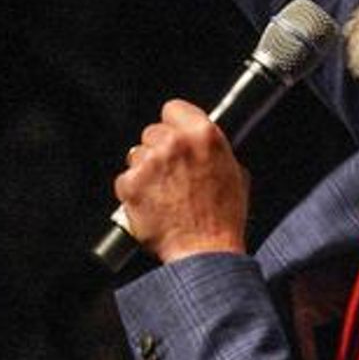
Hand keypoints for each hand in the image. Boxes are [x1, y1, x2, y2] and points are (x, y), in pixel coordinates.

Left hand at [115, 101, 249, 262]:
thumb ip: (213, 150)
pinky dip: (133, 191)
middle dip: (159, 149)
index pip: (173, 108)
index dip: (174, 123)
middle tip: (170, 172)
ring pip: (136, 154)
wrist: (205, 251)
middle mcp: (174, 143)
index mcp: (203, 135)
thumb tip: (200, 144)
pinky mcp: (131, 184)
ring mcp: (150, 163)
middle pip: (152, 131)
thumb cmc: (222, 218)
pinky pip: (125, 179)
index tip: (174, 134)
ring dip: (145, 170)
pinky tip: (151, 204)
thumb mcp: (234, 172)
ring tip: (162, 192)